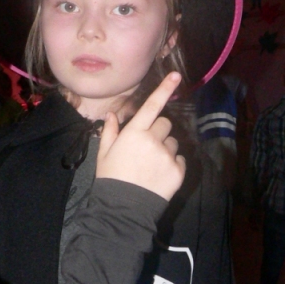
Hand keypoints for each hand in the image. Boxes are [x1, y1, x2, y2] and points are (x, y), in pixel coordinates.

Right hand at [96, 72, 184, 201]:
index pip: (152, 106)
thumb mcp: (104, 154)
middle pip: (165, 124)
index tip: (176, 75)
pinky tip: (159, 176)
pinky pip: (180, 160)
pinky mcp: (178, 170)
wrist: (123, 208)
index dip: (164, 89)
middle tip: (147, 148)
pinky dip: (172, 165)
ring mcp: (167, 155)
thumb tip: (112, 115)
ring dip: (165, 149)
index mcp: (134, 133)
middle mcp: (153, 140)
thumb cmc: (111, 178)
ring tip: (151, 166)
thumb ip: (110, 132)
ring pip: (173, 142)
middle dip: (158, 132)